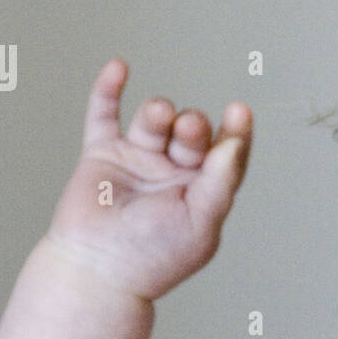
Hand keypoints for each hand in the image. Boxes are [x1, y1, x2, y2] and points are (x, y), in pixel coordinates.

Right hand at [45, 59, 251, 299]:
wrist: (98, 271)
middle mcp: (173, 173)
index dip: (235, 131)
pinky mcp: (102, 156)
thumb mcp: (202, 222)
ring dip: (161, 112)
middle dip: (194, 126)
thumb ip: (221, 181)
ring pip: (155, 121)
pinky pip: (104, 116)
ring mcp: (138, 162)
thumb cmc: (153, 258)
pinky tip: (119, 67)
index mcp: (203, 191)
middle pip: (192, 132)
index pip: (226, 153)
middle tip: (189, 129)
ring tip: (161, 116)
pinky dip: (109, 90)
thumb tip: (236, 141)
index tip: (239, 110)